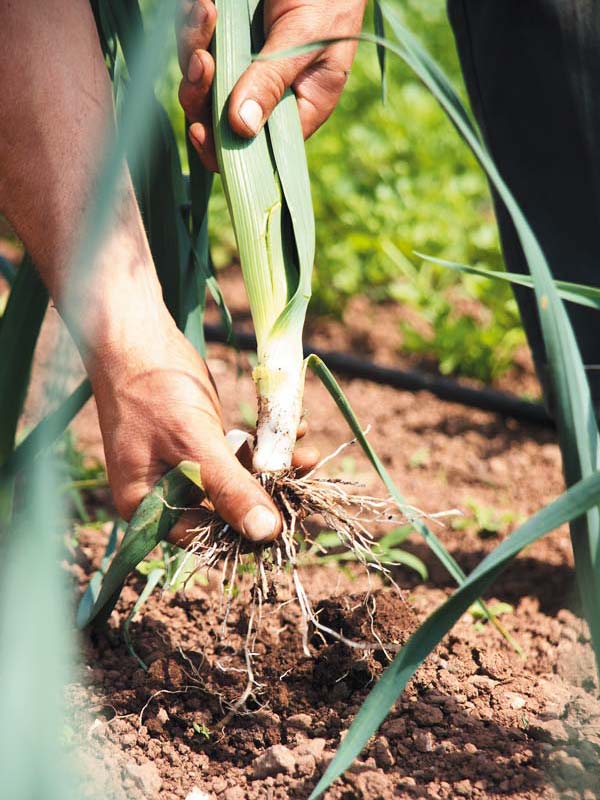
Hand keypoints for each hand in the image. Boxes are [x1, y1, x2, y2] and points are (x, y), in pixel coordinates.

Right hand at [88, 314, 316, 544]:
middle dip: (268, 495)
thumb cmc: (155, 392)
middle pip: (224, 510)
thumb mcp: (194, 444)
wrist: (139, 337)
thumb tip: (266, 534)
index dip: (247, 532)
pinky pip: (236, 454)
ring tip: (306, 453)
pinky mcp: (200, 442)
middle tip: (305, 480)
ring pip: (237, 480)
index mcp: (147, 506)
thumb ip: (230, 489)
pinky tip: (293, 429)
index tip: (289, 519)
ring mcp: (183, 467)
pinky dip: (262, 444)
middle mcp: (164, 493)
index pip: (205, 537)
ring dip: (273, 467)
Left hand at [177, 0, 366, 170]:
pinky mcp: (226, 35)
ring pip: (199, 76)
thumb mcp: (305, 41)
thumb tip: (242, 128)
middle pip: (216, 115)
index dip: (222, 149)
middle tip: (200, 60)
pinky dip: (193, 22)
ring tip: (204, 12)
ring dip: (192, 47)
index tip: (200, 130)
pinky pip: (196, 39)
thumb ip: (273, 81)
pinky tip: (203, 4)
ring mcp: (242, 63)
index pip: (253, 148)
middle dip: (200, 92)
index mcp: (296, 108)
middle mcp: (266, 92)